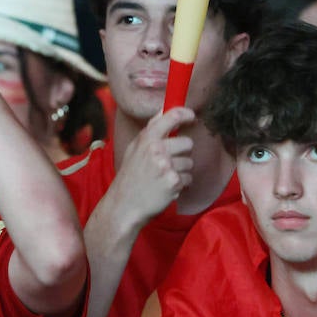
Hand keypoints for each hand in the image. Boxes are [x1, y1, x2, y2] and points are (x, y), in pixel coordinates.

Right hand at [107, 107, 195, 226]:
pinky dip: (181, 184)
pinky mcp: (174, 181)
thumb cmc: (130, 177)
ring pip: (189, 162)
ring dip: (181, 171)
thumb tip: (164, 110)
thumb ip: (151, 131)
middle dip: (182, 153)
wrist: (124, 205)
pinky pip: (189, 178)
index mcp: (146, 138)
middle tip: (168, 163)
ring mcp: (166, 165)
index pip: (171, 116)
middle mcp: (156, 149)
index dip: (185, 114)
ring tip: (163, 178)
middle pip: (187, 143)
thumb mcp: (134, 149)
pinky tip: (166, 188)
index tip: (191, 116)